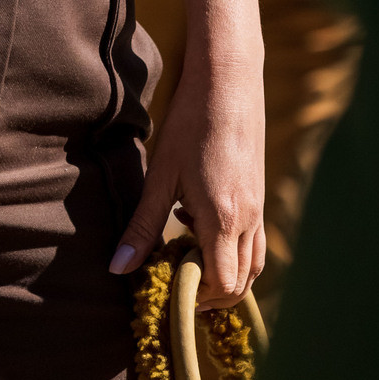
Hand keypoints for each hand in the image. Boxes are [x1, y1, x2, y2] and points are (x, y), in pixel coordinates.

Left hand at [111, 60, 265, 309]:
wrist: (228, 81)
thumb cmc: (191, 124)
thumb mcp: (161, 176)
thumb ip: (142, 227)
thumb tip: (118, 268)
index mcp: (223, 219)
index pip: (222, 284)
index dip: (199, 297)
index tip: (170, 291)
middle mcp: (249, 219)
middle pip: (242, 282)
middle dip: (213, 293)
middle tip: (177, 284)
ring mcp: (260, 207)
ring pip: (253, 263)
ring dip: (226, 273)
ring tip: (188, 257)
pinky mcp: (260, 194)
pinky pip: (254, 240)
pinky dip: (233, 250)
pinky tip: (199, 222)